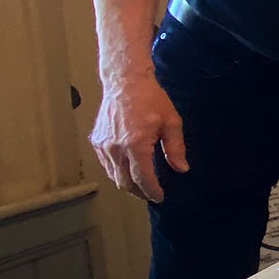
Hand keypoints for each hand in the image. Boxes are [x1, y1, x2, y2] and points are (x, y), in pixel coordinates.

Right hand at [89, 71, 186, 202]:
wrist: (126, 82)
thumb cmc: (150, 99)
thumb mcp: (171, 122)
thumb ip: (176, 148)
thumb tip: (181, 168)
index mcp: (135, 144)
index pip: (142, 178)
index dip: (151, 191)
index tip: (159, 196)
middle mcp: (116, 147)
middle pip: (125, 182)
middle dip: (139, 192)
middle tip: (150, 194)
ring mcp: (104, 145)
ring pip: (113, 175)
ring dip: (127, 184)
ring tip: (140, 185)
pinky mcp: (97, 141)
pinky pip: (105, 164)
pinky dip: (116, 171)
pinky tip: (127, 170)